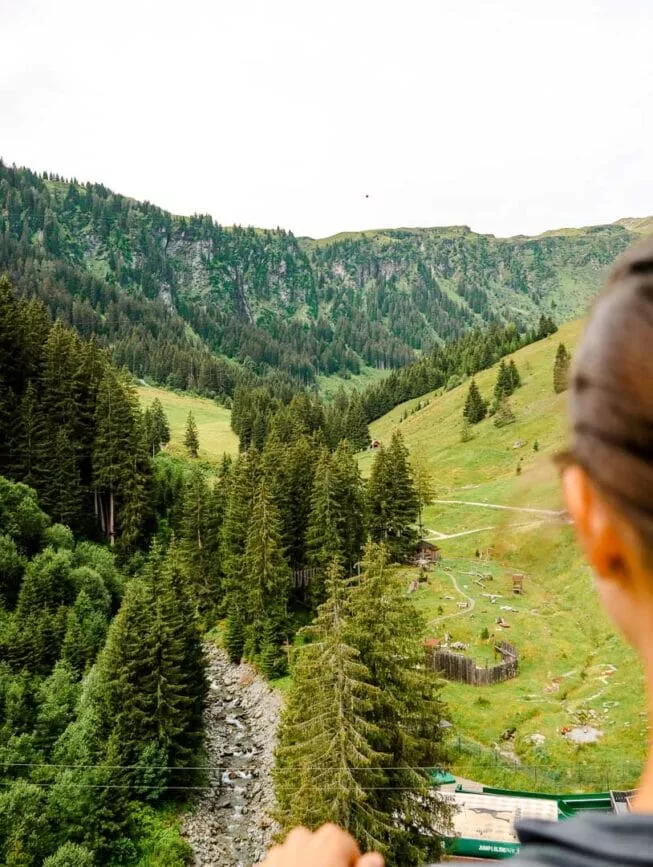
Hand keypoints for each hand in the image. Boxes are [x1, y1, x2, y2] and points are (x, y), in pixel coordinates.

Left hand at [260, 824, 383, 866]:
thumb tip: (376, 859)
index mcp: (328, 846)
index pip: (343, 840)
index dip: (349, 859)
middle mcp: (301, 843)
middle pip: (316, 840)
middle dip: (324, 856)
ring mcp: (277, 855)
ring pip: (292, 848)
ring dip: (300, 861)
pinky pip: (273, 863)